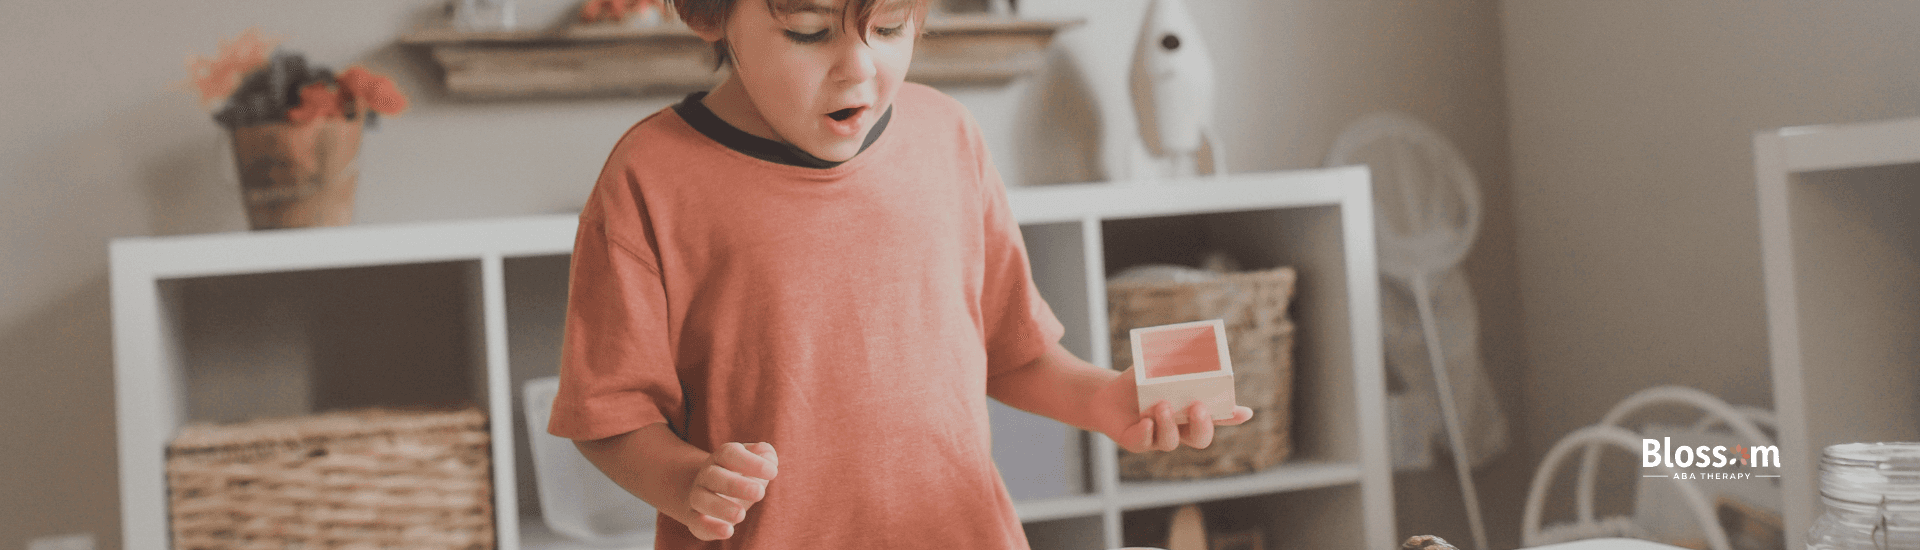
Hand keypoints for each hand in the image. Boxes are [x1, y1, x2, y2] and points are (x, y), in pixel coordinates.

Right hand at [682, 442, 777, 539]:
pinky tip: (728, 531)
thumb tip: (769, 458)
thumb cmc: (741, 475)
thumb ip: (765, 456)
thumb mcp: (755, 463)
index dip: (751, 462)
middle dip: (736, 485)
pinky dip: (710, 528)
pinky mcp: (695, 517)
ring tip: (741, 515)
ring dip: (721, 508)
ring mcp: (698, 495)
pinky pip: (696, 523)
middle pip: (713, 476)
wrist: (713, 491)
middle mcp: (707, 474)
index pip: (730, 454)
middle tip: (760, 493)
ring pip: (700, 499)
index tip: (773, 472)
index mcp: (722, 457)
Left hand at [1096, 367, 1253, 452]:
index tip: (1245, 412)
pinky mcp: (1136, 441)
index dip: (1232, 416)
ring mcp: (1157, 438)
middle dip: (1203, 426)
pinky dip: (1146, 432)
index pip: (1217, 417)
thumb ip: (1174, 361)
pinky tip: (1145, 421)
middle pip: (1200, 438)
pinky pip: (1144, 442)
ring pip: (1171, 442)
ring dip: (1169, 424)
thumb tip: (1191, 342)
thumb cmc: (1139, 382)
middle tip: (1198, 407)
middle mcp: (1178, 429)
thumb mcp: (1156, 368)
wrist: (1107, 396)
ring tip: (1162, 405)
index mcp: (1190, 412)